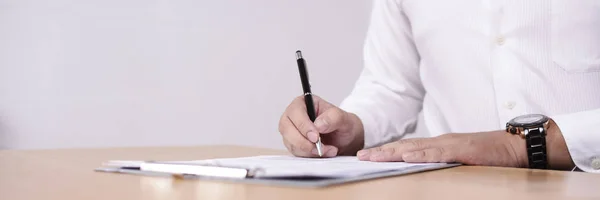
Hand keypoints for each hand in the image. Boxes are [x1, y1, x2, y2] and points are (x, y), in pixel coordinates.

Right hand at [278, 95, 363, 157]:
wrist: (344, 137)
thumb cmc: (341, 123)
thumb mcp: (342, 117)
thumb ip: (332, 118)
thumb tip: (319, 124)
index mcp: (302, 103)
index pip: (295, 113)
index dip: (303, 126)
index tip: (315, 137)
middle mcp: (292, 117)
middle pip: (287, 129)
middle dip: (304, 142)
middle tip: (321, 148)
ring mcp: (291, 132)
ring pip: (291, 143)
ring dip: (309, 150)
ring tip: (329, 150)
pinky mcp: (293, 145)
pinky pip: (296, 152)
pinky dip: (310, 155)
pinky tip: (324, 153)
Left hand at [357, 119, 574, 169]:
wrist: (517, 146)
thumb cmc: (491, 156)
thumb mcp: (462, 161)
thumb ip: (443, 164)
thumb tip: (424, 172)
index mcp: (439, 145)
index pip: (407, 148)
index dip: (386, 152)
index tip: (367, 156)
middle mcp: (440, 142)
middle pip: (405, 146)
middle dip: (381, 151)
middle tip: (360, 156)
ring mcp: (450, 144)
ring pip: (415, 147)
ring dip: (392, 152)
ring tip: (373, 156)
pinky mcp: (462, 149)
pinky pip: (437, 152)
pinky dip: (420, 154)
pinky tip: (405, 156)